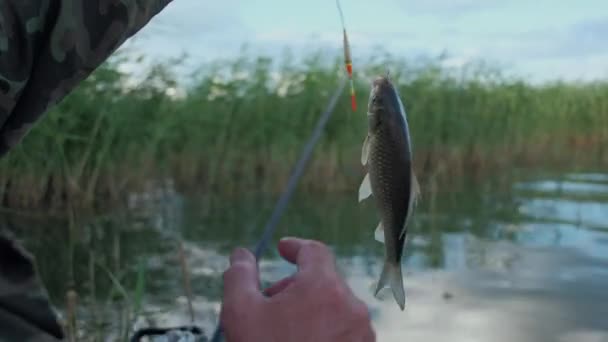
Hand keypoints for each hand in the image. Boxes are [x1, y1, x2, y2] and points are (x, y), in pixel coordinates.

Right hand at [220, 237, 375, 341]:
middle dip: (294, 286)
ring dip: (309, 308)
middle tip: (269, 306)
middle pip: (323, 280)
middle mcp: (351, 306)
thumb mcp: (240, 312)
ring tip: (282, 331)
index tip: (282, 249)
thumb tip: (241, 253)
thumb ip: (239, 275)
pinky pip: (344, 328)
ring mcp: (362, 333)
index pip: (314, 251)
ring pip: (333, 306)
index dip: (295, 247)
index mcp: (324, 288)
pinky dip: (323, 328)